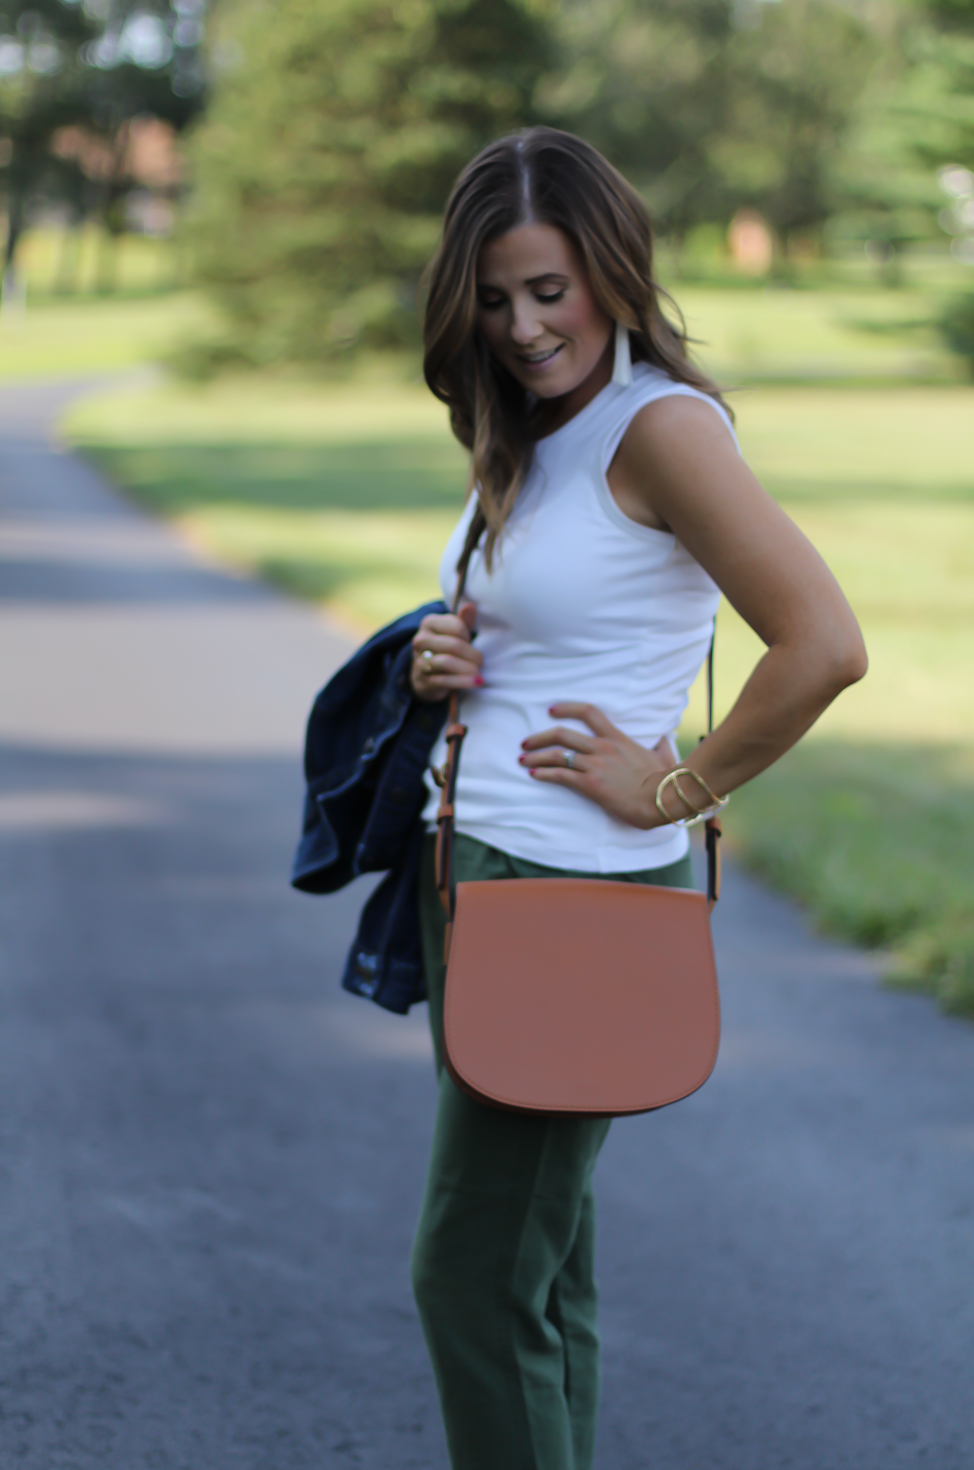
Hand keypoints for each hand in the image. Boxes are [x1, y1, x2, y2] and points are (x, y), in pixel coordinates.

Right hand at [410, 602, 482, 702]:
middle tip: (481, 661)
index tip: (471, 642)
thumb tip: (470, 606)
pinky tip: (476, 682)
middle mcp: (420, 640)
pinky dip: (464, 681)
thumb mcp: (453, 633)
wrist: (422, 675)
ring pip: (448, 662)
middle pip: (454, 645)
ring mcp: (420, 661)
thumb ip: (463, 621)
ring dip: (468, 668)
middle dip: (472, 654)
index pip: (455, 625)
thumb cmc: (444, 649)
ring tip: (478, 672)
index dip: (468, 635)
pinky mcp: (424, 680)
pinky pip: (446, 680)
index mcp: (429, 623)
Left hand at [519, 702, 680, 828]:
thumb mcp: (663, 756)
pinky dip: (543, 774)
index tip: (551, 710)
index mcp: (617, 738)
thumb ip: (659, 746)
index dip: (567, 708)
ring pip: (556, 754)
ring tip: (522, 760)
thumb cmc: (664, 779)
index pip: (588, 712)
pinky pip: (560, 775)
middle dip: (539, 737)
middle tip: (526, 742)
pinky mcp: (590, 784)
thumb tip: (663, 742)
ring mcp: (595, 765)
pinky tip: (534, 774)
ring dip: (535, 756)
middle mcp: (602, 747)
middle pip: (562, 733)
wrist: (661, 798)